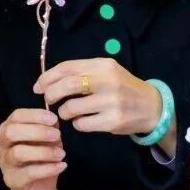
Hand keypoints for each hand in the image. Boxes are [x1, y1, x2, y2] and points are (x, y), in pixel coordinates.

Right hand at [0, 108, 65, 189]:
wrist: (38, 185)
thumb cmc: (41, 156)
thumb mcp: (47, 139)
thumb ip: (49, 128)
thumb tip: (53, 120)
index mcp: (8, 129)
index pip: (16, 116)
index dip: (34, 115)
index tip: (54, 119)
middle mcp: (2, 145)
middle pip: (11, 132)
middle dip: (36, 131)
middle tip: (57, 135)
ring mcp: (5, 163)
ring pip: (18, 153)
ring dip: (43, 152)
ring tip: (61, 153)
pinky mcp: (13, 180)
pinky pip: (29, 172)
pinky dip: (48, 168)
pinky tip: (62, 165)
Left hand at [34, 58, 167, 145]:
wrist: (152, 107)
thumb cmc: (122, 87)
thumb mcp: (106, 72)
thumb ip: (81, 73)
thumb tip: (46, 81)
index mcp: (103, 65)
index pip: (68, 67)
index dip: (48, 77)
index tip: (38, 86)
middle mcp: (108, 81)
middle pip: (68, 85)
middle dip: (51, 93)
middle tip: (48, 100)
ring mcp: (112, 102)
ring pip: (72, 107)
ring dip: (64, 112)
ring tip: (68, 112)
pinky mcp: (113, 121)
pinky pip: (82, 124)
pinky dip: (77, 124)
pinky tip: (82, 121)